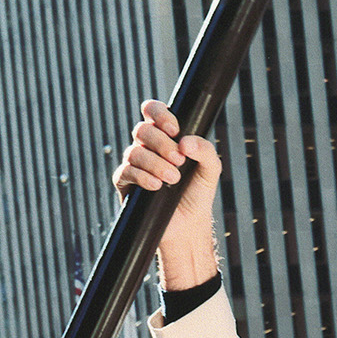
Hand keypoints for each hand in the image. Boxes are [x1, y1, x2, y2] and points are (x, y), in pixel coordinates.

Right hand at [116, 99, 223, 289]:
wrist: (188, 225)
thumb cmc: (197, 193)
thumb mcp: (211, 169)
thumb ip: (205, 150)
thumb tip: (185, 142)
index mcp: (165, 137)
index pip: (153, 111)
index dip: (160, 114)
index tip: (175, 129)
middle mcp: (147, 147)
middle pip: (142, 129)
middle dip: (163, 143)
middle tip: (180, 161)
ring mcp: (134, 164)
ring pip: (134, 151)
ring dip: (156, 163)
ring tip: (173, 179)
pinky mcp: (125, 183)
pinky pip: (126, 171)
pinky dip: (143, 176)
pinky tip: (156, 186)